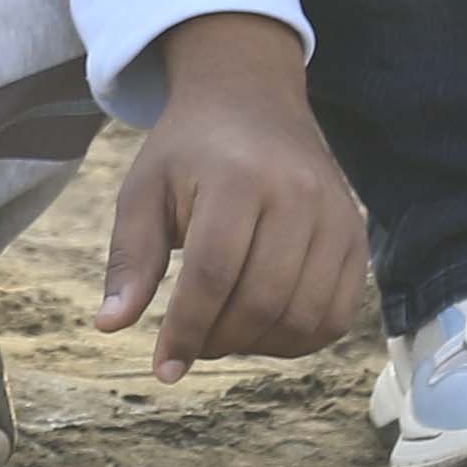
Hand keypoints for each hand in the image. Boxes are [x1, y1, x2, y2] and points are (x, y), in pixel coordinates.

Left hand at [95, 15, 369, 383]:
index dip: (186, 330)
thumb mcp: (144, 190)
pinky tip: (264, 328)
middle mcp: (298, 193)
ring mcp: (336, 215)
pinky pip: (337, 315)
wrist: (252, 99)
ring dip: (258, 345)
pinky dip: (300, 340)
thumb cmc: (189, 150)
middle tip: (192, 344)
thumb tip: (110, 325)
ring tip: (224, 331)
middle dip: (219, 341)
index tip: (164, 368)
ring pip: (303, 317)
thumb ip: (130, 257)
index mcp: (238, 177)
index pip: (212, 274)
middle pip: (261, 301)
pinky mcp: (357, 235)